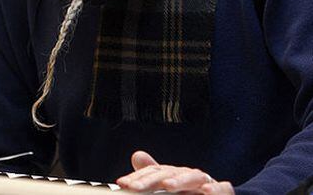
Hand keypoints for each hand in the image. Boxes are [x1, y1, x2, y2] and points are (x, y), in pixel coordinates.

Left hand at [116, 151, 233, 193]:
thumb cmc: (192, 192)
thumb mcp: (172, 185)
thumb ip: (153, 176)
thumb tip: (136, 155)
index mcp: (174, 175)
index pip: (154, 172)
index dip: (138, 178)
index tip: (122, 184)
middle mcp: (188, 175)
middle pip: (168, 173)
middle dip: (151, 180)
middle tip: (135, 187)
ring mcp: (206, 182)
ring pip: (192, 177)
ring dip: (180, 181)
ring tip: (167, 186)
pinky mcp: (224, 191)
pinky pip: (222, 188)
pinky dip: (215, 189)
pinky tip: (206, 192)